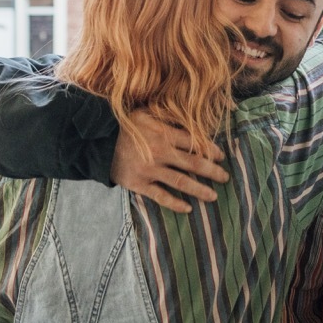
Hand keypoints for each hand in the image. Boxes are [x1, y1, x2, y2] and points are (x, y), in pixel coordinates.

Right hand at [110, 110, 228, 212]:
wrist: (97, 142)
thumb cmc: (124, 125)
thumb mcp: (146, 113)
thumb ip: (168, 116)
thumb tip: (190, 117)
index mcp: (164, 133)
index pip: (195, 143)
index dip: (211, 150)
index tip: (221, 156)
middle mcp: (160, 152)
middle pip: (193, 164)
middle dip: (213, 171)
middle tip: (226, 177)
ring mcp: (150, 170)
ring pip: (181, 182)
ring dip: (200, 190)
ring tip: (213, 196)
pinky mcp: (139, 184)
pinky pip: (161, 196)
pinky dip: (175, 203)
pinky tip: (188, 208)